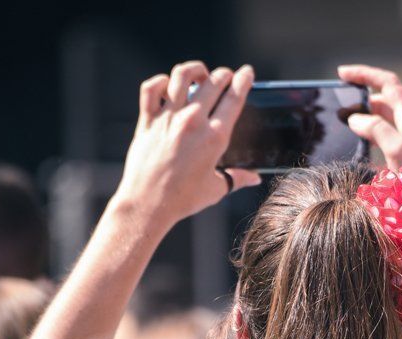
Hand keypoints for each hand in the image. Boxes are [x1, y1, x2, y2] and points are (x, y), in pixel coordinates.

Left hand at [116, 61, 260, 227]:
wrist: (148, 204)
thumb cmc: (183, 199)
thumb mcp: (216, 188)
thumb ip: (237, 178)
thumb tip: (254, 178)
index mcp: (215, 138)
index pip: (234, 98)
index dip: (244, 80)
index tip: (247, 72)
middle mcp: (193, 122)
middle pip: (214, 82)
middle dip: (224, 74)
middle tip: (226, 77)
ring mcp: (168, 119)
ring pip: (182, 76)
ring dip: (195, 70)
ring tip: (199, 76)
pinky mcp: (148, 121)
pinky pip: (151, 88)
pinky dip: (160, 82)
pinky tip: (168, 88)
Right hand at [338, 64, 401, 168]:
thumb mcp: (398, 154)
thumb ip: (378, 131)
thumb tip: (357, 119)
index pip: (390, 85)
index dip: (366, 75)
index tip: (342, 74)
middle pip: (390, 103)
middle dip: (364, 100)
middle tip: (340, 109)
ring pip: (392, 122)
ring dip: (370, 120)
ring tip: (348, 128)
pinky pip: (397, 139)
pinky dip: (379, 136)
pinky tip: (368, 150)